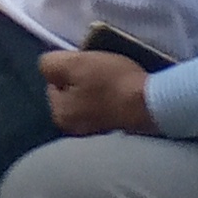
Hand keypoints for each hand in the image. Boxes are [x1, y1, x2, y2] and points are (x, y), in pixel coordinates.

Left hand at [40, 49, 155, 137]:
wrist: (150, 104)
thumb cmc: (110, 81)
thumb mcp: (74, 63)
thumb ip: (50, 64)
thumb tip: (47, 69)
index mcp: (59, 115)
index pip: (53, 82)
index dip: (68, 67)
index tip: (86, 65)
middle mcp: (72, 130)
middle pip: (70, 92)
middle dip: (80, 80)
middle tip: (98, 71)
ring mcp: (94, 133)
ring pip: (87, 100)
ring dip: (95, 90)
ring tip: (112, 81)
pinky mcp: (113, 132)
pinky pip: (103, 108)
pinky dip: (108, 100)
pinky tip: (119, 93)